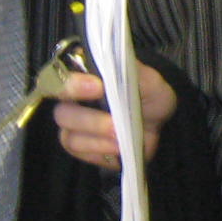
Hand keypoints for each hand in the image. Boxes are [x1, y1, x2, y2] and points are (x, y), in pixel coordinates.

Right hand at [50, 62, 177, 169]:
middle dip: (90, 121)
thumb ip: (131, 72)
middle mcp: (73, 102)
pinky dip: (100, 152)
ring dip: (97, 139)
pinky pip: (81, 154)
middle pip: (62, 114)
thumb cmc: (149, 95)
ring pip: (70, 137)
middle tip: (115, 124)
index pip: (62, 79)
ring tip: (120, 138)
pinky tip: (118, 148)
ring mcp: (75, 127)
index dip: (72, 85)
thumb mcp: (148, 80)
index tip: (98, 87)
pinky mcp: (83, 148)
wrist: (160, 123)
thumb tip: (113, 66)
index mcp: (84, 78)